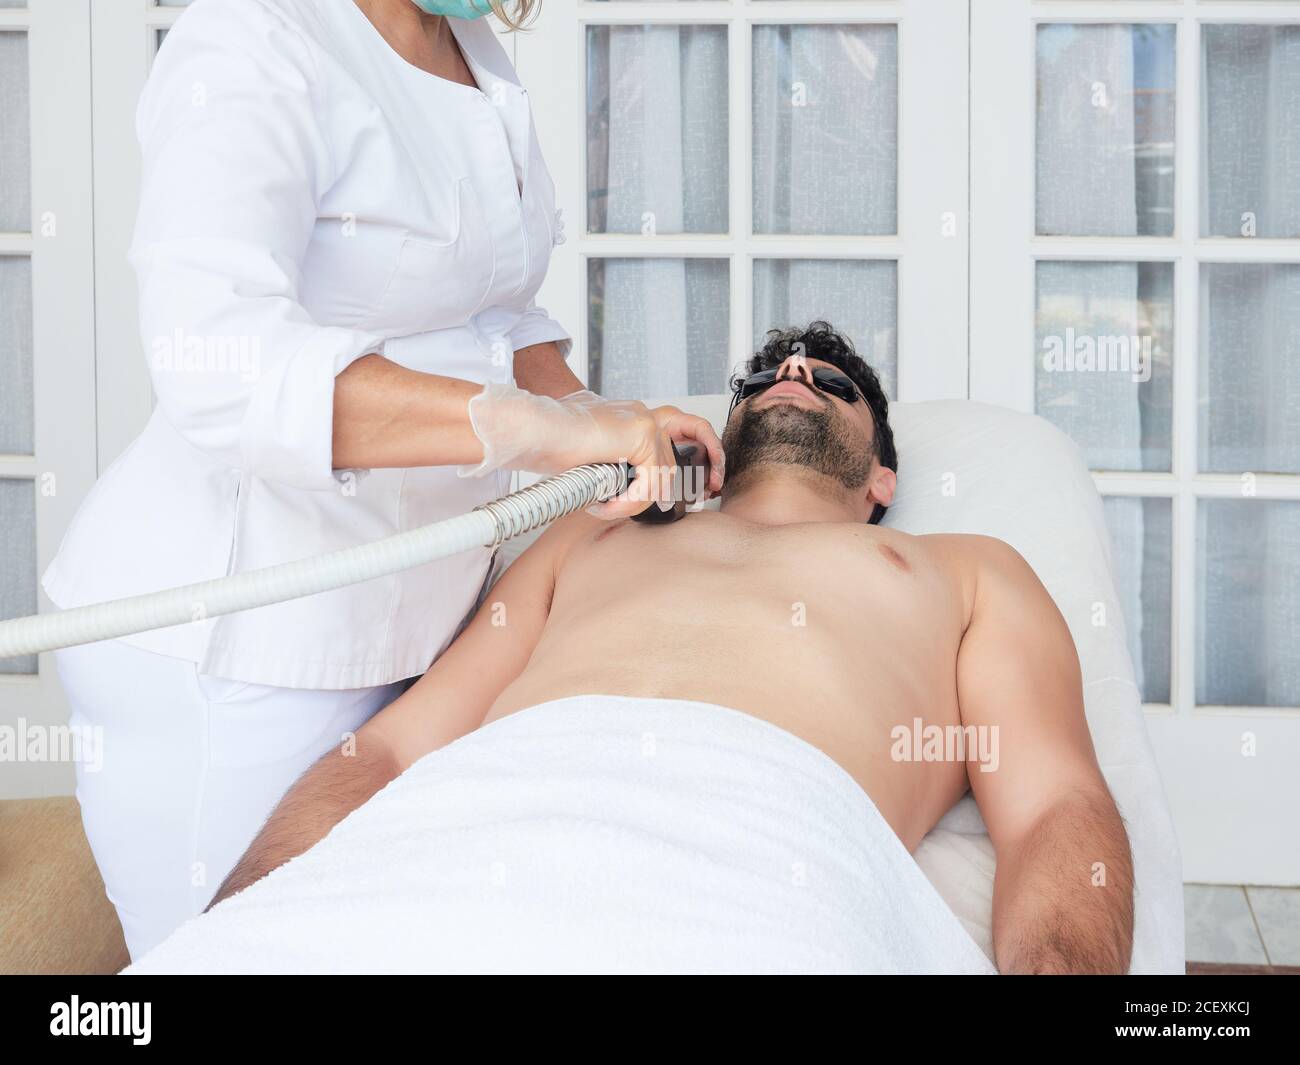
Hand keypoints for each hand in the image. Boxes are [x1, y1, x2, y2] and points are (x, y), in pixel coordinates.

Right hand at [460, 385, 713, 519]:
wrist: (534, 426)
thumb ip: (612, 471)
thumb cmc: (550, 441)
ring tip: (604, 509)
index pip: (660, 460)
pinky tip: (606, 505)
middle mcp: (644, 418)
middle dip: (647, 500)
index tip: (633, 505)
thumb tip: (622, 494)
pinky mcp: (642, 434)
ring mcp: (646, 423)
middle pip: (667, 471)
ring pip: (661, 479)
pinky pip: (651, 482)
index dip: (656, 488)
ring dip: (634, 503)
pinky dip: (631, 501)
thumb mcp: (590, 460)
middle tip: (613, 510)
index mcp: (632, 422)